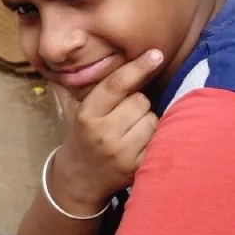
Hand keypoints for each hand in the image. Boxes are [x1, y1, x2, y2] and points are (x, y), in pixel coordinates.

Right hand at [50, 50, 162, 215]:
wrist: (79, 180)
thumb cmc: (82, 137)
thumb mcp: (77, 111)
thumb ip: (87, 86)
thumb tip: (97, 56)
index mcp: (87, 115)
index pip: (116, 85)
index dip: (138, 67)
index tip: (156, 54)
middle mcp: (103, 133)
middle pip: (140, 101)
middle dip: (138, 102)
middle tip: (124, 113)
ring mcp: (121, 152)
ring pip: (152, 119)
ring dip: (147, 120)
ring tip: (131, 129)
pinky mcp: (136, 167)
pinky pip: (157, 139)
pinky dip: (153, 137)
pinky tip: (139, 142)